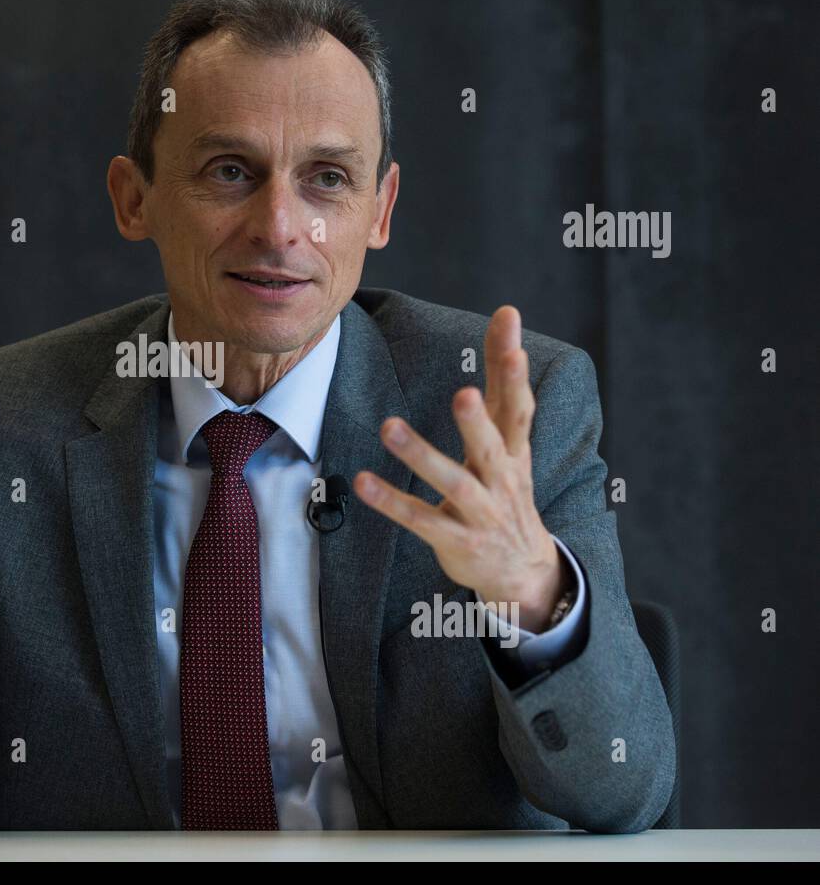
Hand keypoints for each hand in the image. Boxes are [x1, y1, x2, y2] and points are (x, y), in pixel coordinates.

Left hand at [352, 305, 565, 631]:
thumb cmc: (508, 488)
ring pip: (452, 484)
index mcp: (514, 452)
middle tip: (464, 393)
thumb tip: (507, 312)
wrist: (523, 571)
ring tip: (390, 427)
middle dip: (477, 423)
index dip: (514, 375)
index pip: (518, 409)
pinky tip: (362, 481)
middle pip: (492, 448)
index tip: (511, 336)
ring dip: (422, 457)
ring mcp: (479, 514)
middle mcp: (501, 481)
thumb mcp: (510, 437)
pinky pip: (418, 519)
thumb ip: (501, 378)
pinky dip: (390, 501)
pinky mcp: (454, 540)